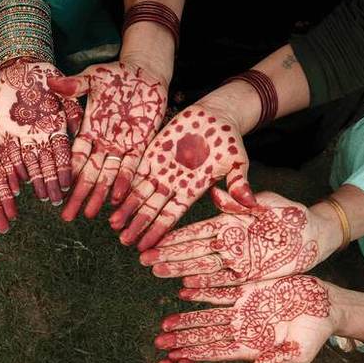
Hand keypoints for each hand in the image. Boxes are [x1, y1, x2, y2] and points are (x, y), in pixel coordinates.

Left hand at [0, 60, 79, 204]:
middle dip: (51, 183)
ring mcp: (26, 135)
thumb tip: (77, 127)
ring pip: (31, 162)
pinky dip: (14, 167)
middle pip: (48, 163)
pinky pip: (11, 152)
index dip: (65, 169)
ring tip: (40, 198)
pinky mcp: (9, 132)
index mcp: (57, 126)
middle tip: (56, 202)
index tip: (68, 185)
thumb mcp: (60, 86)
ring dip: (36, 181)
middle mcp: (42, 135)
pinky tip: (17, 182)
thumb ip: (69, 105)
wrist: (21, 66)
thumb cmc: (44, 74)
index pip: (63, 152)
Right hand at [49, 63, 167, 220]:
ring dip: (100, 195)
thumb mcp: (94, 78)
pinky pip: (131, 167)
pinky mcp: (140, 144)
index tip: (55, 190)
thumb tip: (49, 83)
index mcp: (89, 129)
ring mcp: (122, 146)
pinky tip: (118, 198)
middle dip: (78, 194)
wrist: (145, 72)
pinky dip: (125, 181)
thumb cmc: (117, 74)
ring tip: (90, 214)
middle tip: (67, 216)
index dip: (66, 173)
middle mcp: (104, 142)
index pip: (75, 156)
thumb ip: (74, 85)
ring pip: (108, 175)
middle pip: (89, 173)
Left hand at [109, 101, 255, 250]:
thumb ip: (238, 182)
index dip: (159, 231)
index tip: (148, 247)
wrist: (216, 114)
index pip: (172, 215)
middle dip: (138, 225)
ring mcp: (162, 168)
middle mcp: (174, 183)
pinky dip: (124, 183)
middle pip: (152, 208)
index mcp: (193, 189)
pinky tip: (113, 196)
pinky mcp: (153, 152)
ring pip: (140, 192)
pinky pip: (135, 170)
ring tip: (113, 224)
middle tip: (124, 241)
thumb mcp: (237, 161)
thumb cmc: (230, 140)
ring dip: (127, 208)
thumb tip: (251, 203)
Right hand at [141, 192, 327, 289]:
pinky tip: (184, 287)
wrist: (314, 234)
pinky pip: (222, 281)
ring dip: (178, 270)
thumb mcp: (267, 203)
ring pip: (201, 266)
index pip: (196, 229)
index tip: (153, 238)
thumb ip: (243, 200)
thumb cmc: (290, 213)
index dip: (174, 235)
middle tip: (143, 259)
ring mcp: (236, 259)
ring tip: (156, 272)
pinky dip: (203, 284)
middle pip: (192, 249)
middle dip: (167, 254)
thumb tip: (217, 194)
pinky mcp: (248, 274)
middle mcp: (227, 242)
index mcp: (229, 222)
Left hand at [156, 275, 333, 362]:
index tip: (175, 359)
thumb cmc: (317, 335)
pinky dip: (203, 290)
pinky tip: (184, 291)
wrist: (328, 305)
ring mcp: (245, 309)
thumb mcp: (298, 353)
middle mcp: (244, 328)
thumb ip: (274, 362)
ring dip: (187, 319)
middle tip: (159, 343)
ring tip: (165, 324)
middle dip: (184, 339)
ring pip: (209, 314)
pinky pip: (222, 290)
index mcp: (253, 346)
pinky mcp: (250, 289)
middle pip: (207, 335)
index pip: (218, 352)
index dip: (196, 355)